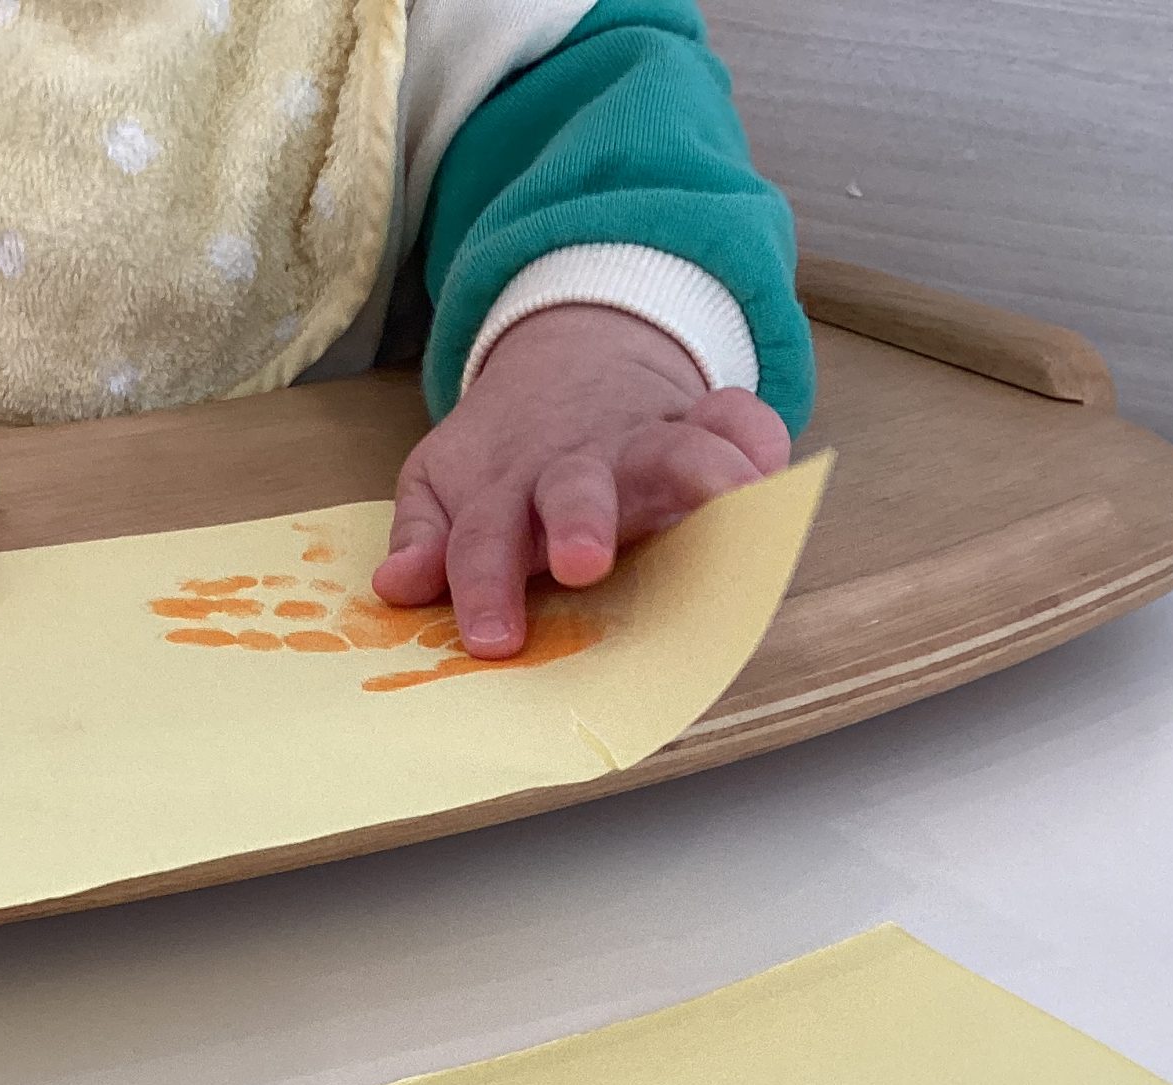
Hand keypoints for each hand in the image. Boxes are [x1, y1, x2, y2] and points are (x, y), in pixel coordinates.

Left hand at [373, 304, 792, 657]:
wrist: (566, 358)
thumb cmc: (503, 458)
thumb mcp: (444, 484)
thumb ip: (426, 537)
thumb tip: (395, 585)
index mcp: (505, 488)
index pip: (484, 536)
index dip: (485, 584)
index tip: (492, 639)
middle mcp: (576, 463)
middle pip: (574, 487)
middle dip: (580, 519)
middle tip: (583, 564)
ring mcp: (642, 437)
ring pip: (672, 447)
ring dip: (699, 472)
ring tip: (733, 501)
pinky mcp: (701, 419)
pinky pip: (738, 416)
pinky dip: (758, 435)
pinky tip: (776, 470)